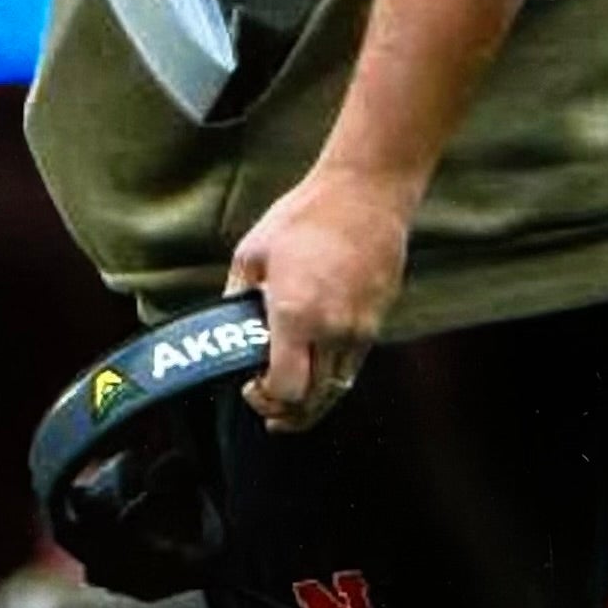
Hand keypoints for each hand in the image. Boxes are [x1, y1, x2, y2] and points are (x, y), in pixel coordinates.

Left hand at [226, 167, 413, 434]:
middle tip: (269, 410)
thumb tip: (230, 323)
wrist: (366, 193)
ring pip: (338, 389)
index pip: (285, 389)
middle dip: (288, 414)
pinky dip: (333, 376)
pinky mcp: (377, 320)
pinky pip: (354, 365)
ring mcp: (359, 328)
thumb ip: (238, 295)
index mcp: (295, 315)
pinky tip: (318, 366)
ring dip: (313, 400)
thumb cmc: (306, 216)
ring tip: (293, 399)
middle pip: (314, 401)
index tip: (250, 387)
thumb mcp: (253, 251)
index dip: (265, 400)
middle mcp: (332, 330)